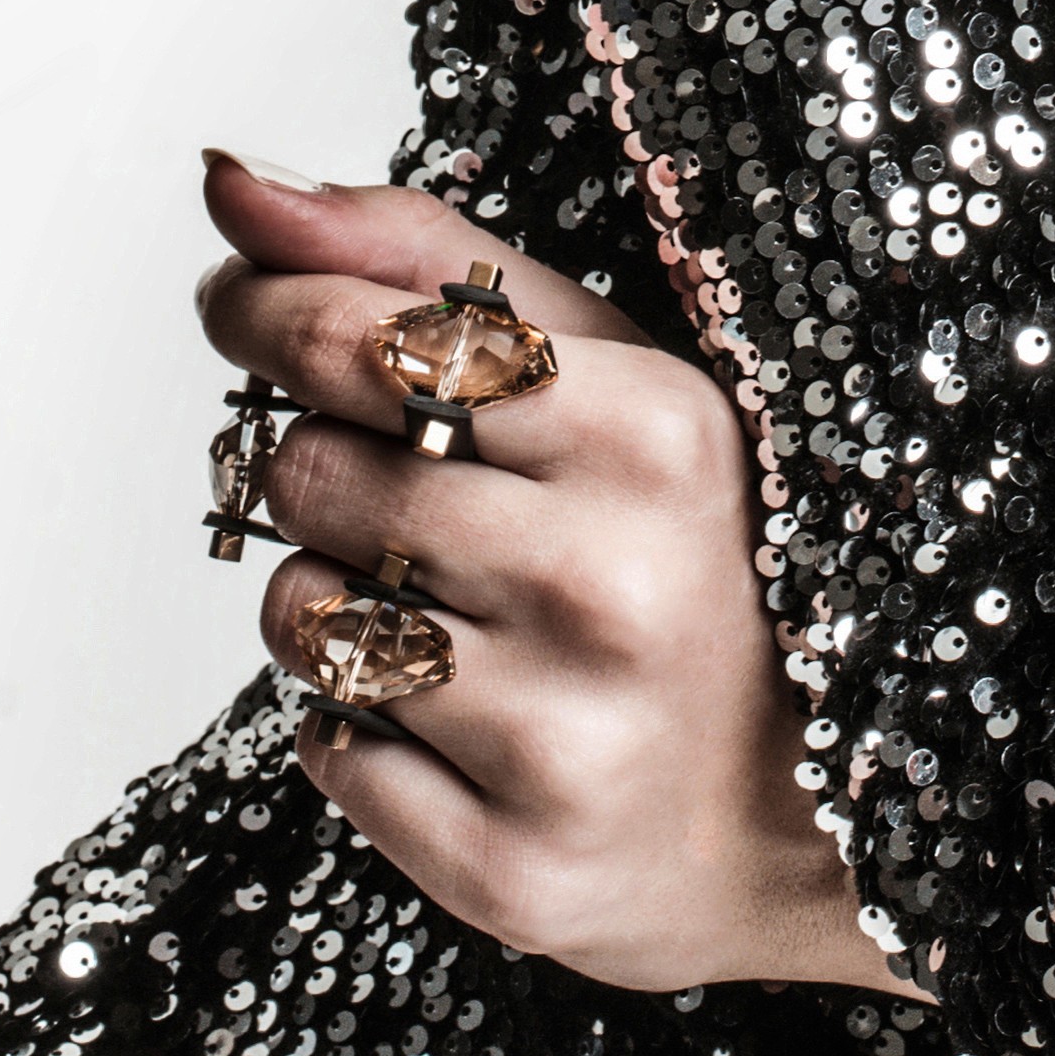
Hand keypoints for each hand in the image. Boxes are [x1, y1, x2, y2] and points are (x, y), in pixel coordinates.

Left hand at [196, 153, 913, 1001]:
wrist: (822, 814)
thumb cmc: (697, 554)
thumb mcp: (613, 372)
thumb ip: (421, 262)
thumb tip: (232, 181)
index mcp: (659, 435)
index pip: (369, 339)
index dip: (272, 315)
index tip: (251, 313)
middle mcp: (615, 585)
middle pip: (313, 474)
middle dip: (323, 467)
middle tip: (408, 486)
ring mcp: (567, 740)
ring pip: (302, 617)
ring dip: (334, 600)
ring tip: (452, 610)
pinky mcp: (513, 874)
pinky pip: (327, 755)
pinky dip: (360, 729)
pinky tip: (467, 718)